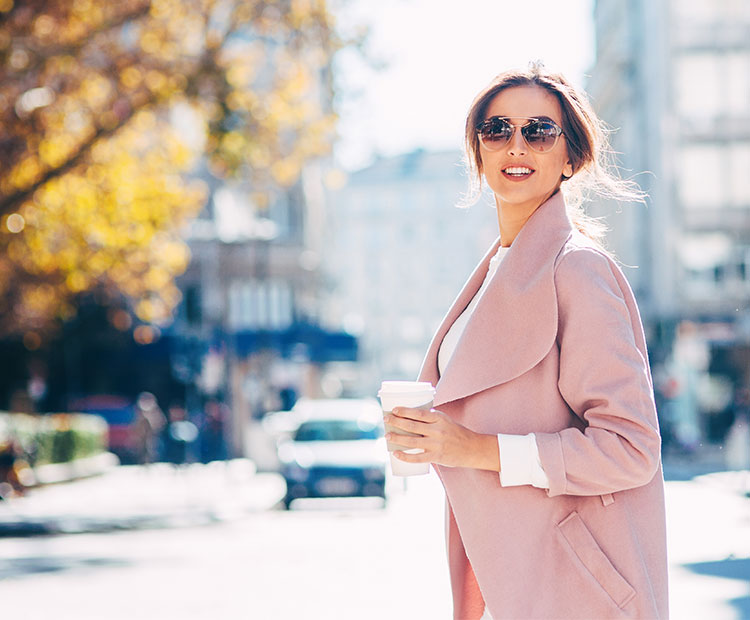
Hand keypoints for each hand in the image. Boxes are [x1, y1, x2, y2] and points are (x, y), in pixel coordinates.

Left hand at [384, 407, 499, 470]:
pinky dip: (405, 456)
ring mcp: (436, 444)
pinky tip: (396, 453)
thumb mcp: (445, 420)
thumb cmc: (455, 432)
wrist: (472, 448)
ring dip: (397, 438)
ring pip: (412, 441)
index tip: (394, 410)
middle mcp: (437, 430)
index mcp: (439, 418)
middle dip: (396, 422)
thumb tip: (409, 417)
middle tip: (386, 420)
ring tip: (387, 436)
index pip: (419, 413)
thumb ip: (430, 418)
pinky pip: (417, 457)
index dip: (405, 411)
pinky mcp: (436, 456)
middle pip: (412, 426)